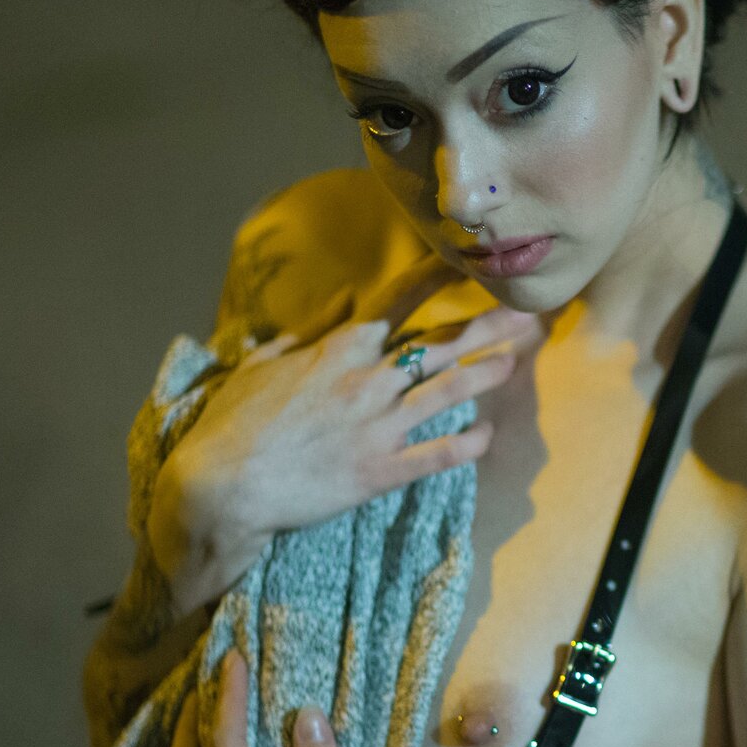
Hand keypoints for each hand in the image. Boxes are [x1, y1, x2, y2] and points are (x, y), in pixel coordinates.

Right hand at [154, 253, 535, 598]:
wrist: (220, 485)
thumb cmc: (232, 424)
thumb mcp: (261, 365)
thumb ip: (305, 332)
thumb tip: (335, 302)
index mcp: (338, 350)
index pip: (397, 301)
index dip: (437, 278)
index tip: (468, 262)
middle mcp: (366, 381)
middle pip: (440, 345)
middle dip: (487, 328)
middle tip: (526, 317)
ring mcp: (376, 426)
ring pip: (447, 392)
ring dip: (485, 376)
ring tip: (514, 364)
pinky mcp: (379, 470)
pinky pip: (437, 454)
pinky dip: (467, 444)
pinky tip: (488, 435)